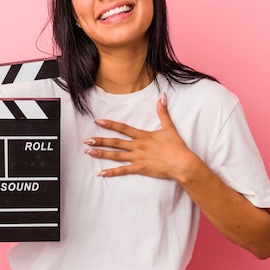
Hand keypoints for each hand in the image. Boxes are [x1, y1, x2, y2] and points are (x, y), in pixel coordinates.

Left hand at [83, 92, 200, 180]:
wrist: (182, 163)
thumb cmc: (177, 146)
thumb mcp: (169, 127)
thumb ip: (163, 112)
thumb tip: (162, 96)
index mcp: (143, 136)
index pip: (123, 128)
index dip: (110, 124)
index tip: (98, 121)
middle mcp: (137, 146)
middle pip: (115, 142)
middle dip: (100, 140)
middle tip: (86, 140)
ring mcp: (138, 158)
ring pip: (116, 155)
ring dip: (101, 154)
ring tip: (89, 152)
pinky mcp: (140, 168)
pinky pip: (123, 170)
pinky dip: (112, 172)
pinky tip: (101, 173)